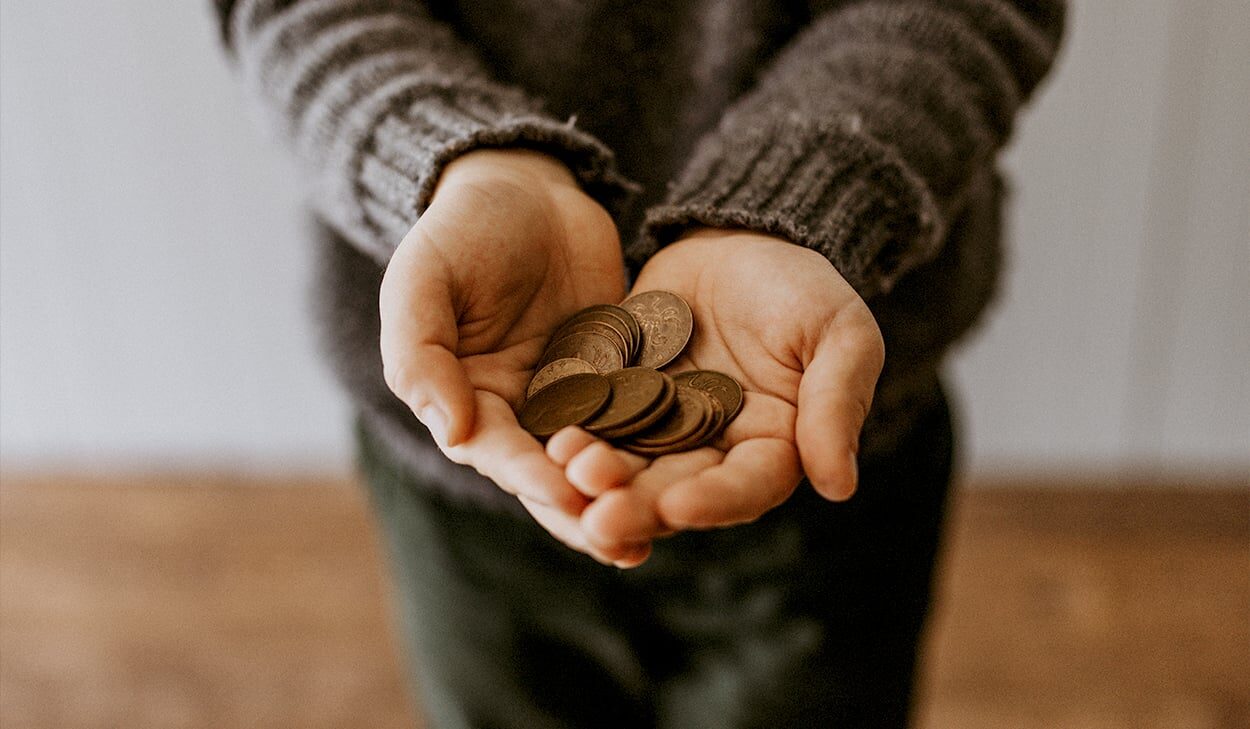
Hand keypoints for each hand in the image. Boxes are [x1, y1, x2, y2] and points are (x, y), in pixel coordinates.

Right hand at [379, 148, 627, 549]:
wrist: (525, 186)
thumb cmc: (461, 229)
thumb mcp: (423, 279)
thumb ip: (422, 353)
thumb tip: (453, 434)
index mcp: (466, 399)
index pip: (498, 452)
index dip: (530, 476)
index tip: (568, 495)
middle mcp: (519, 411)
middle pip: (551, 474)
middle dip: (585, 509)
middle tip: (624, 544)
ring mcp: (572, 397)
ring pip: (599, 458)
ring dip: (624, 495)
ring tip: (659, 531)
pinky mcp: (618, 375)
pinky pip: (639, 416)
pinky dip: (659, 446)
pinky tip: (694, 472)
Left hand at [555, 229, 884, 559]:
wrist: (737, 237)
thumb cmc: (802, 286)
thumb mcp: (839, 334)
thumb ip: (835, 404)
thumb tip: (839, 487)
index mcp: (772, 447)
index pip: (746, 487)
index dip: (714, 501)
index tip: (678, 507)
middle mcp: (712, 450)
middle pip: (675, 490)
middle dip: (638, 505)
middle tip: (599, 518)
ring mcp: (659, 427)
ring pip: (627, 465)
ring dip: (597, 478)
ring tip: (568, 473)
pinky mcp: (616, 397)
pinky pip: (592, 420)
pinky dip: (572, 432)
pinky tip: (547, 438)